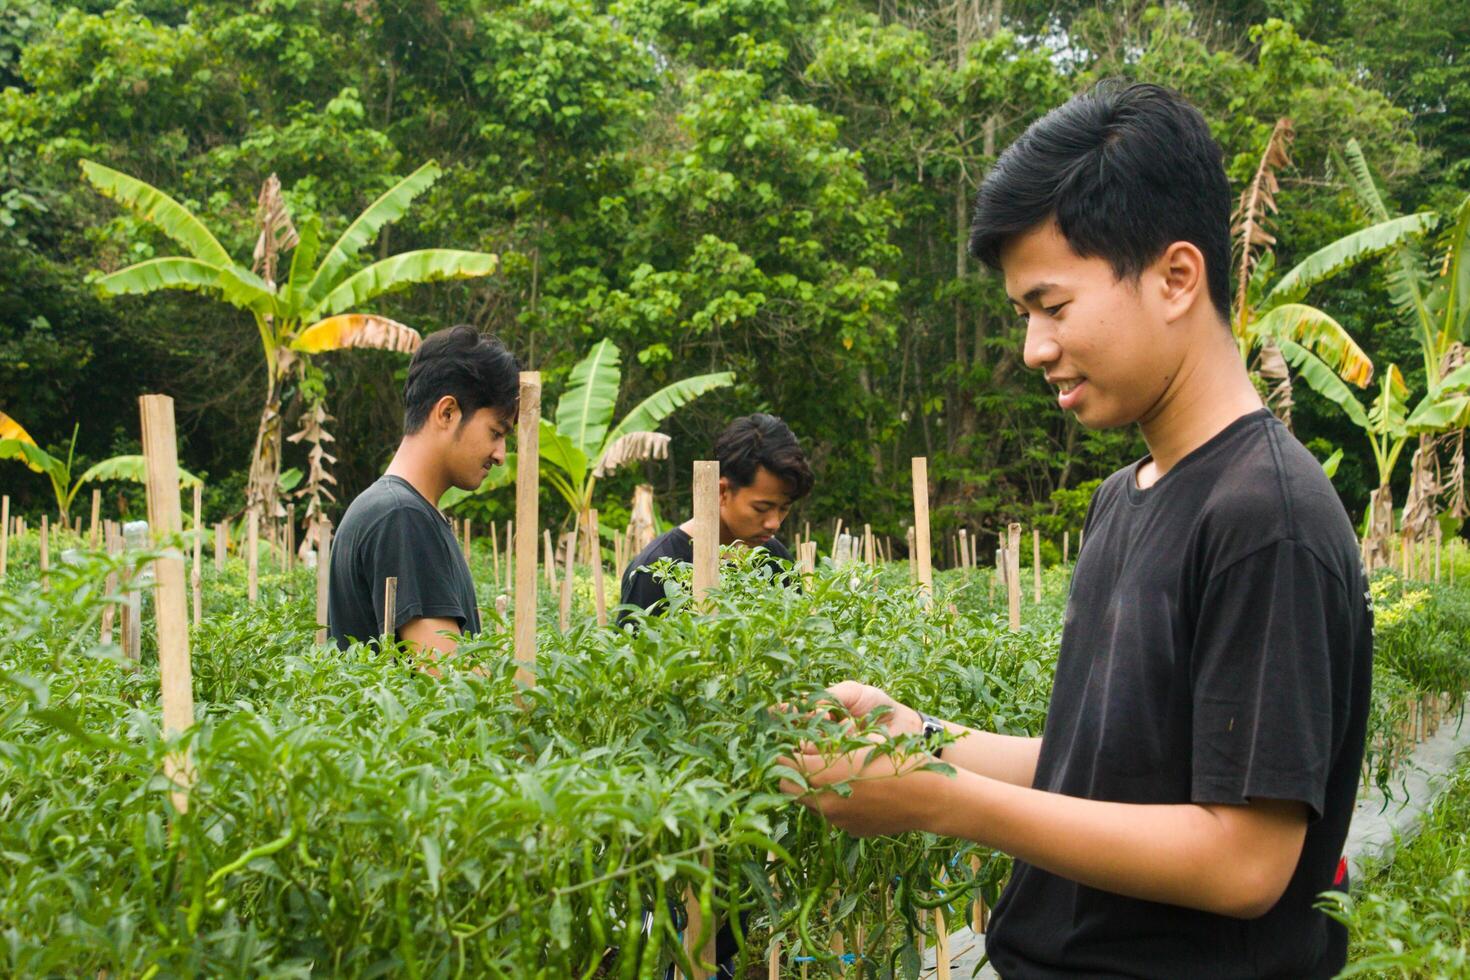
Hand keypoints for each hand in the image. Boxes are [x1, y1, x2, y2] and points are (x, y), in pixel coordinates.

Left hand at [776, 681, 943, 836]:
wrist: (929, 796)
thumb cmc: (897, 759)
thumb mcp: (861, 741)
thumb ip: (827, 746)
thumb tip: (804, 747)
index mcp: (823, 774)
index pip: (784, 764)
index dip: (785, 752)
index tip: (789, 744)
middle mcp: (825, 801)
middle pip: (787, 788)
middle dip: (790, 773)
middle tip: (803, 758)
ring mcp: (837, 820)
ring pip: (809, 803)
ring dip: (811, 789)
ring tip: (830, 773)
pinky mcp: (851, 830)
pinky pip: (832, 815)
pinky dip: (833, 803)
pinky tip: (855, 791)